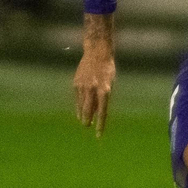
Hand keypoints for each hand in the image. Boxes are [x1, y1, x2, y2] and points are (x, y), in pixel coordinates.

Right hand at [74, 14, 115, 135]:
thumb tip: (98, 113)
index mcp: (105, 90)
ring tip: (84, 121)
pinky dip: (79, 104)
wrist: (97, 52)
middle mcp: (93, 89)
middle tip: (88, 126)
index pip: (102, 112)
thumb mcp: (111, 83)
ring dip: (82, 114)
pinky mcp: (76, 83)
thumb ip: (104, 97)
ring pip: (81, 106)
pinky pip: (77, 98)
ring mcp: (83, 86)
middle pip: (88, 111)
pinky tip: (80, 109)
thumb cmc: (108, 69)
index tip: (98, 135)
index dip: (100, 125)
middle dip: (88, 121)